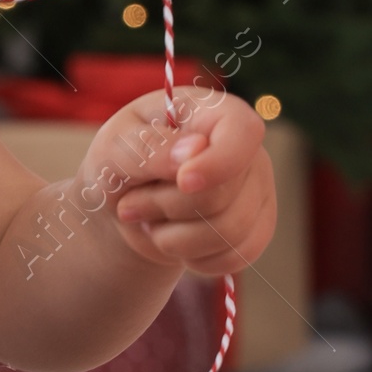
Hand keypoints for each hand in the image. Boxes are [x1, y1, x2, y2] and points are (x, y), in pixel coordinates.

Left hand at [82, 86, 275, 276]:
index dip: (218, 162)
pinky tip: (173, 240)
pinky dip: (193, 258)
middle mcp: (246, 150)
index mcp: (214, 112)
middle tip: (130, 203)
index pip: (243, 132)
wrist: (123, 207)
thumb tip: (194, 150)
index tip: (183, 181)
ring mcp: (257, 190)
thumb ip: (149, 146)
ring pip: (229, 232)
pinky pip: (235, 257)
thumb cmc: (119, 164)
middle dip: (165, 206)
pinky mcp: (257, 229)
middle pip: (223, 195)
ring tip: (148, 220)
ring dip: (173, 237)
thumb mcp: (115, 148)